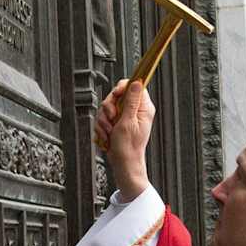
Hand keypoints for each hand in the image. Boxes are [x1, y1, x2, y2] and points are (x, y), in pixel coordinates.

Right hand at [95, 79, 153, 198]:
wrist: (123, 163)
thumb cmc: (128, 147)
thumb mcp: (128, 122)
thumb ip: (131, 101)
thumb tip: (137, 82)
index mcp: (143, 108)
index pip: (134, 85)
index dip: (122, 88)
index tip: (115, 95)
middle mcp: (135, 110)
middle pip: (116, 95)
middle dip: (109, 108)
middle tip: (112, 119)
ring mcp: (125, 116)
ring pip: (107, 107)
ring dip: (104, 120)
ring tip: (109, 131)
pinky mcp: (116, 122)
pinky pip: (103, 117)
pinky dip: (102, 126)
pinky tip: (107, 135)